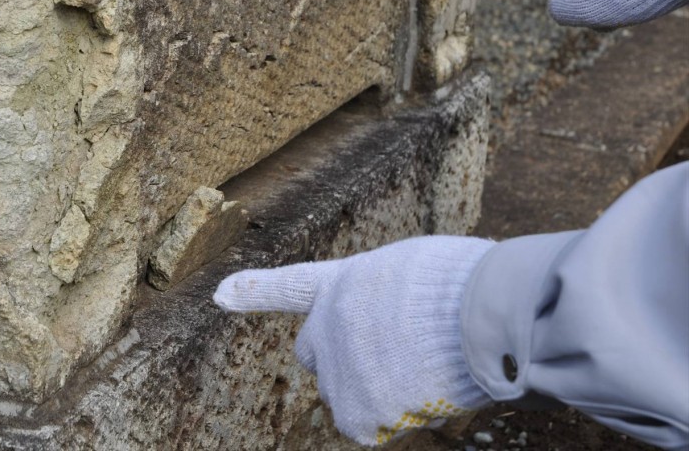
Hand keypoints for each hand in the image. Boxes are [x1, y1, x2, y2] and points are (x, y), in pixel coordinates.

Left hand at [214, 236, 494, 445]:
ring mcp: (338, 366)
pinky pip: (367, 427)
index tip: (220, 294)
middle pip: (314, 355)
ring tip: (423, 368)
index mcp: (344, 282)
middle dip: (341, 360)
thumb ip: (383, 298)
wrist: (478, 310)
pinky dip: (393, 420)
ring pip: (348, 395)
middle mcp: (328, 324)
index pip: (290, 286)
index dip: (253, 290)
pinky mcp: (357, 407)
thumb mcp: (411, 271)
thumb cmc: (463, 285)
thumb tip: (399, 329)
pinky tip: (420, 394)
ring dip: (377, 392)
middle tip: (392, 354)